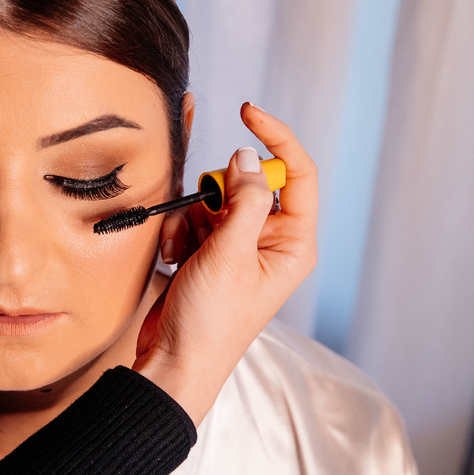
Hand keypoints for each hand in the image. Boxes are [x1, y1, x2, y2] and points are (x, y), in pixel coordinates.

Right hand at [133, 103, 317, 425]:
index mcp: (294, 244)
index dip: (276, 139)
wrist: (174, 362)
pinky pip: (198, 217)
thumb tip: (247, 156)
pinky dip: (182, 230)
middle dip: (218, 193)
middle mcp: (273, 241)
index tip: (248, 113)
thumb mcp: (230, 255)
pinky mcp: (214, 252)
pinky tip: (176, 258)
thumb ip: (244, 200)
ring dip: (193, 216)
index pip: (298, 174)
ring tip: (184, 252)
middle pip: (251, 182)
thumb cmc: (210, 323)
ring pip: (219, 198)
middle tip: (204, 222)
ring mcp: (242, 246)